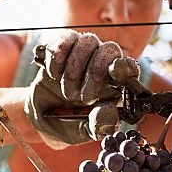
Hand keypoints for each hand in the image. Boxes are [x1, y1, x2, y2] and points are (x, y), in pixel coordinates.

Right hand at [24, 30, 140, 147]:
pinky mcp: (63, 48)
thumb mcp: (84, 132)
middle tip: (83, 98)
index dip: (124, 66)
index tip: (115, 71)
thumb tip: (109, 111)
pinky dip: (58, 55)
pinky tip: (53, 73)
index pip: (129, 67)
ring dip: (74, 68)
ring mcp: (84, 54)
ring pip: (88, 41)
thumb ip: (99, 125)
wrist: (42, 118)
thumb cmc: (69, 124)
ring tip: (66, 92)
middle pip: (110, 49)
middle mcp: (102, 66)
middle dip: (95, 71)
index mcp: (116, 86)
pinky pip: (66, 39)